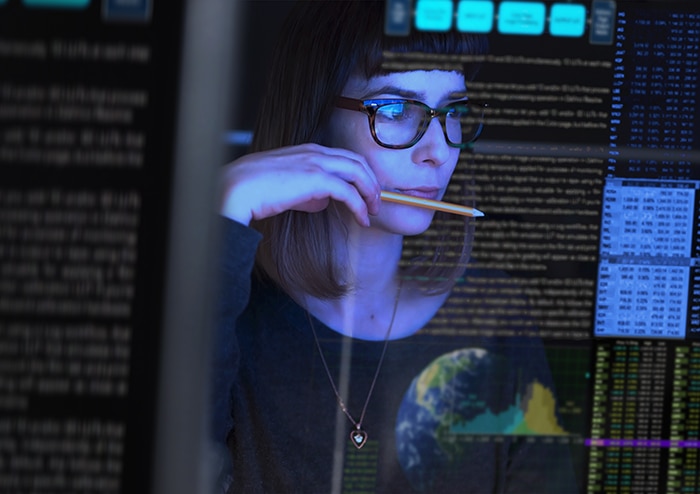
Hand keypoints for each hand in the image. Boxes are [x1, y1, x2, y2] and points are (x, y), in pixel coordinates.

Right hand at [218, 143, 380, 226]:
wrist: (238, 188)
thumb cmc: (256, 189)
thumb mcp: (287, 187)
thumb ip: (307, 192)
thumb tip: (322, 202)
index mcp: (308, 150)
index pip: (345, 158)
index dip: (360, 175)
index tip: (366, 193)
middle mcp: (316, 152)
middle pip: (358, 162)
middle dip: (372, 183)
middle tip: (376, 203)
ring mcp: (317, 163)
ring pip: (359, 173)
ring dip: (371, 193)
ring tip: (373, 212)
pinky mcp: (317, 179)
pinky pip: (349, 192)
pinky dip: (360, 206)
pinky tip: (362, 219)